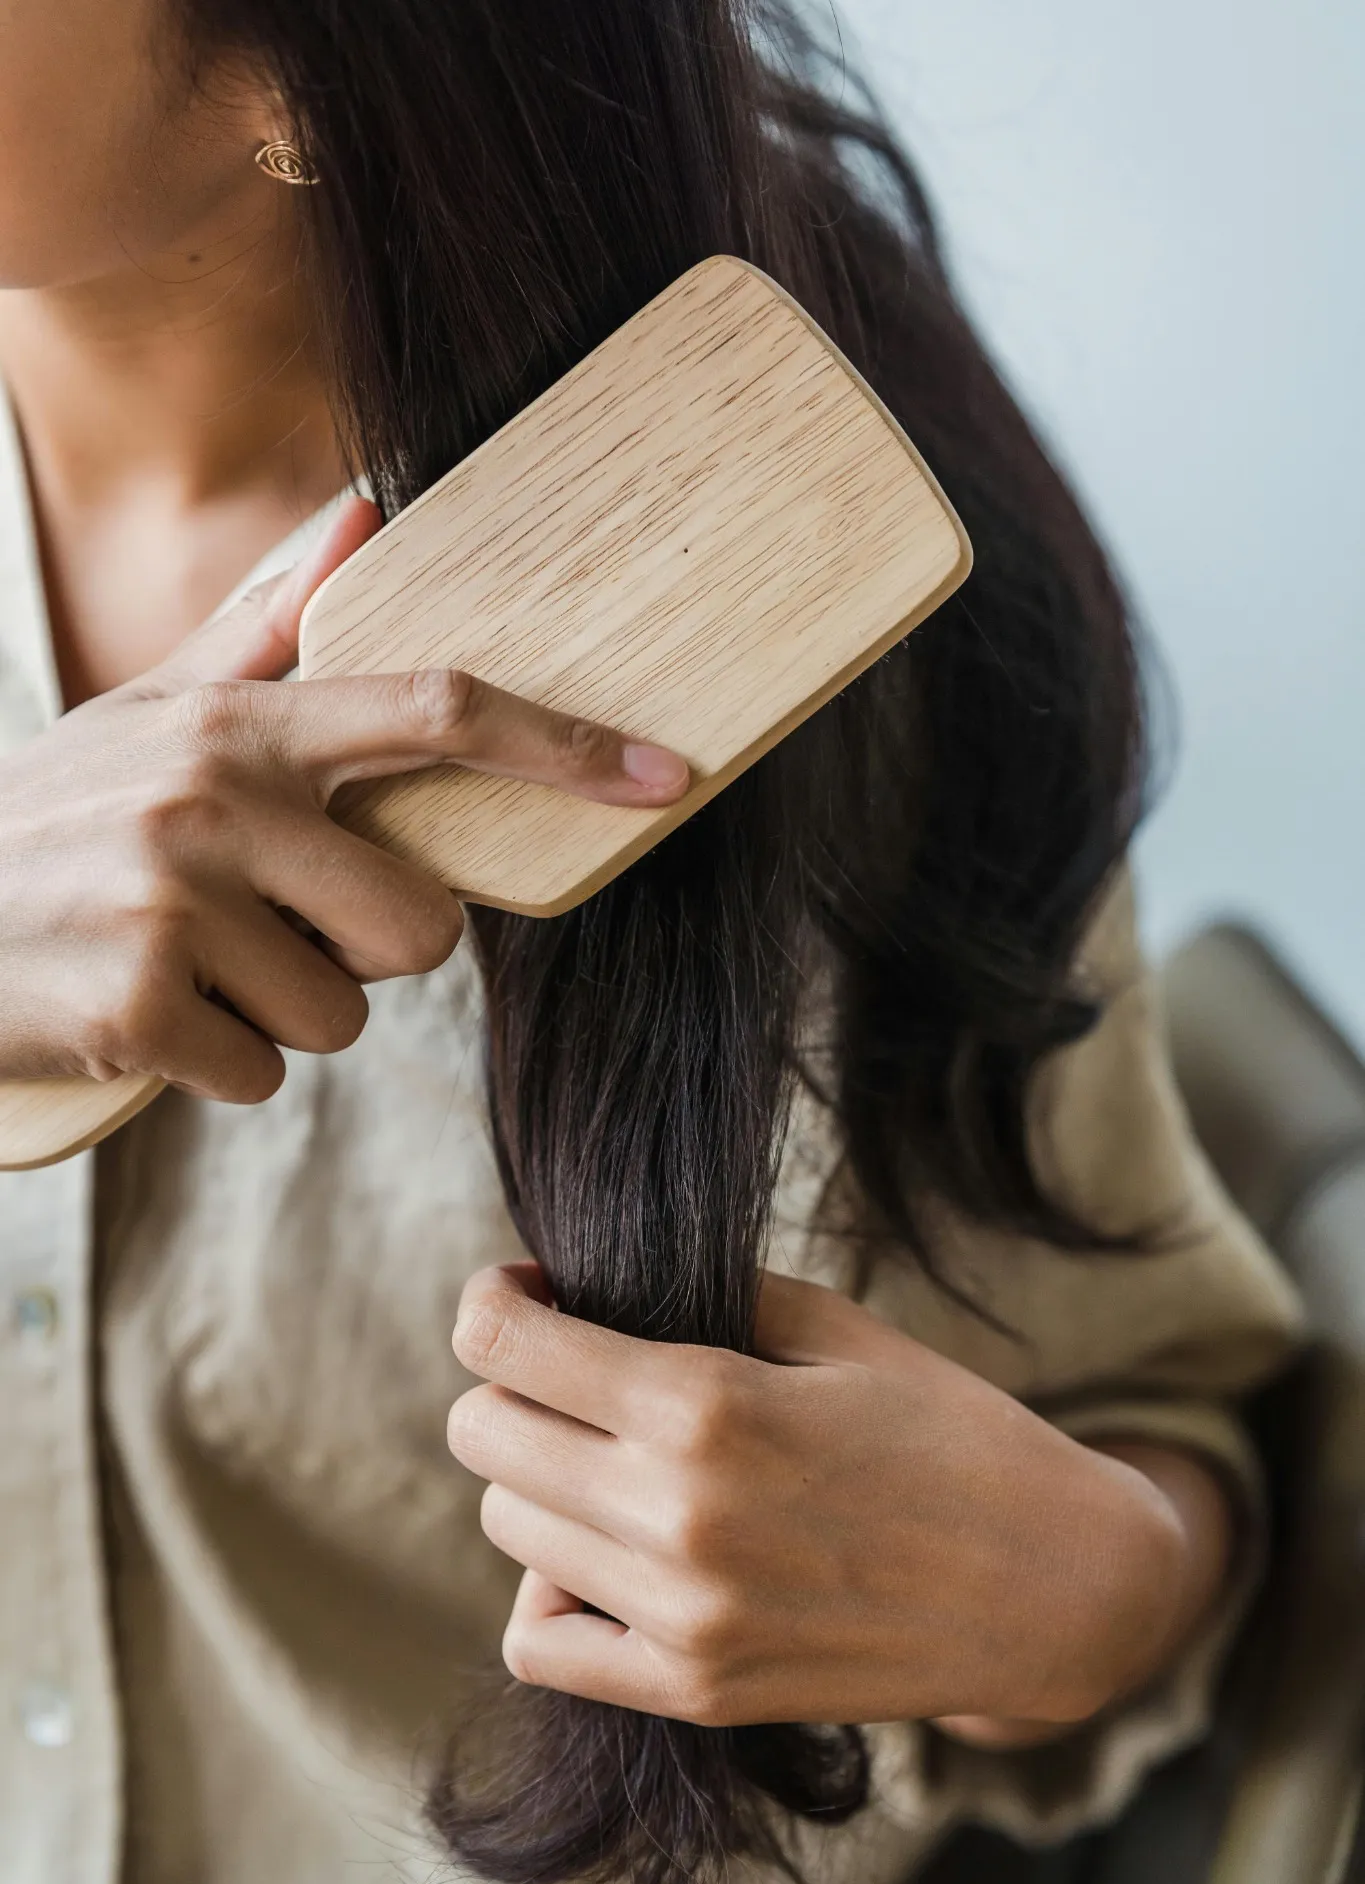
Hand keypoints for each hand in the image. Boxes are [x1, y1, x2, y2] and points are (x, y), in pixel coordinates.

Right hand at [0, 498, 687, 1100]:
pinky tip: (141, 1014)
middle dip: (363, 952)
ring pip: (341, 1015)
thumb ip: (266, 624)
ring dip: (278, 1014)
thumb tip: (367, 511)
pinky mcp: (135, 1005)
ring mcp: (171, 902)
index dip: (564, 745)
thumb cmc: (53, 821)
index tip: (668, 774)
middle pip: (422, 927)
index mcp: (239, 723)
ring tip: (184, 965)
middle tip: (265, 929)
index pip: (436, 710)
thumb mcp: (148, 712)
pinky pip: (262, 1074)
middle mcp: (214, 797)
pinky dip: (215, 1065)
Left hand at [448, 1265, 1233, 1733]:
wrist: (1046, 1585)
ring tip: (616, 1462)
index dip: (492, 1304)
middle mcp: (675, 1514)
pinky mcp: (694, 1690)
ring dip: (539, 1481)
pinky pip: (540, 1643)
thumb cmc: (946, 1430)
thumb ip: (700, 1296)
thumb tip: (574, 1289)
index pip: (501, 1347)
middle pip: (484, 1435)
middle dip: (513, 1387)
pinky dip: (550, 1592)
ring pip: (507, 1528)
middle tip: (576, 1376)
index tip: (523, 1294)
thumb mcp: (834, 1328)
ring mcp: (680, 1616)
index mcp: (707, 1404)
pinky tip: (608, 1556)